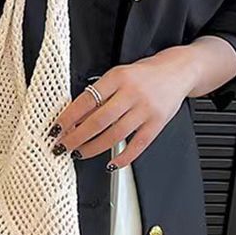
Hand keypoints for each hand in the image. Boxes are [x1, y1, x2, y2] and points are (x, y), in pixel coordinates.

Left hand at [48, 47, 199, 169]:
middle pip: (98, 121)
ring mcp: (146, 110)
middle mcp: (132, 93)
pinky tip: (110, 163)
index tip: (56, 128)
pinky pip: (138, 145)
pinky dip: (123, 157)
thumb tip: (75, 116)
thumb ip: (100, 92)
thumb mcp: (118, 75)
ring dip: (93, 148)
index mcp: (117, 78)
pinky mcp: (157, 123)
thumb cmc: (144, 74)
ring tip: (79, 153)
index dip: (68, 117)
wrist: (179, 71)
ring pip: (115, 135)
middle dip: (77, 137)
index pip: (86, 100)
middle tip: (63, 146)